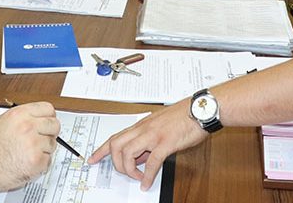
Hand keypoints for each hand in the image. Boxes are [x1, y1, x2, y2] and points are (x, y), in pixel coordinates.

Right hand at [0, 102, 59, 192]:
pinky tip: (27, 162)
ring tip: (27, 153)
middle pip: (55, 125)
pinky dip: (40, 164)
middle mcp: (28, 127)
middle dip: (49, 133)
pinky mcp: (37, 161)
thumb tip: (38, 117)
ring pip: (52, 144)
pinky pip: (49, 160)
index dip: (48, 117)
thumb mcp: (1, 122)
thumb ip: (22, 117)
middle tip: (40, 140)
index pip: (48, 109)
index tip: (47, 123)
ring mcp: (34, 145)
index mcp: (19, 115)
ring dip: (44, 150)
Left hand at [88, 100, 208, 190]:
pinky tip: (147, 182)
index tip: (92, 159)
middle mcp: (143, 128)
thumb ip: (148, 140)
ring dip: (129, 169)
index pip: (114, 137)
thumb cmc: (184, 116)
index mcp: (141, 125)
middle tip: (125, 173)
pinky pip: (151, 162)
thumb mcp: (160, 126)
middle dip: (116, 163)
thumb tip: (141, 157)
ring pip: (127, 153)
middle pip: (115, 145)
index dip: (100, 150)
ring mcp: (153, 135)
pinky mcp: (166, 142)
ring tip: (138, 177)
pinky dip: (147, 175)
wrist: (201, 109)